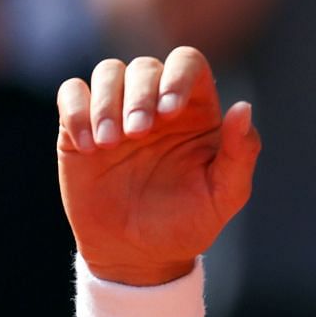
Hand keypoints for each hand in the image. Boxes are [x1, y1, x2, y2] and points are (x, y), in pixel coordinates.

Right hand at [57, 49, 260, 286]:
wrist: (141, 253)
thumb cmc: (189, 222)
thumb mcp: (225, 194)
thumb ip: (241, 153)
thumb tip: (243, 107)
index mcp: (196, 112)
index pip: (188, 63)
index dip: (178, 76)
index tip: (169, 112)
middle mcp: (156, 104)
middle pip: (144, 67)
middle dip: (139, 94)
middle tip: (138, 134)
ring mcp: (118, 113)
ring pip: (107, 72)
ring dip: (106, 102)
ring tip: (111, 143)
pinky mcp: (81, 128)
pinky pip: (72, 94)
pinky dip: (77, 111)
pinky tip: (89, 145)